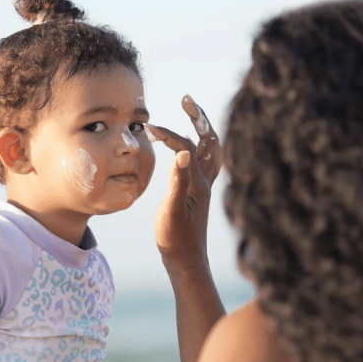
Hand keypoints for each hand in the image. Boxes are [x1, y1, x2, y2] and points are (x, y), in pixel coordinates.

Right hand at [147, 94, 222, 275]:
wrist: (187, 262)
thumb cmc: (175, 240)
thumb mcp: (171, 211)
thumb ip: (177, 181)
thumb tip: (183, 152)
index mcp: (199, 184)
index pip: (187, 147)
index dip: (170, 135)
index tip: (150, 128)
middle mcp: (206, 182)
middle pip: (210, 140)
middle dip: (199, 117)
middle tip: (186, 99)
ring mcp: (205, 187)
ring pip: (211, 149)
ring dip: (203, 128)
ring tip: (192, 113)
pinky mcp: (200, 193)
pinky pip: (206, 161)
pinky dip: (200, 145)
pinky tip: (188, 145)